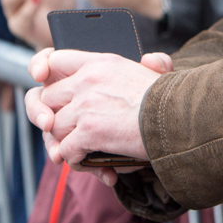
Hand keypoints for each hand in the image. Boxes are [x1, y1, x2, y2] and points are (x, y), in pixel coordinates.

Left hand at [24, 48, 167, 165]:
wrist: (179, 118)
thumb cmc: (171, 100)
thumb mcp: (157, 73)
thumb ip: (150, 64)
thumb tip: (152, 59)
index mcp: (101, 61)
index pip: (55, 59)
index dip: (45, 73)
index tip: (43, 84)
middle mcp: (88, 79)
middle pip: (48, 98)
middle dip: (53, 118)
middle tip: (67, 133)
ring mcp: (86, 104)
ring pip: (55, 128)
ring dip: (66, 144)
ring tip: (84, 152)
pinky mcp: (89, 130)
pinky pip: (66, 149)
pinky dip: (77, 160)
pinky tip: (93, 162)